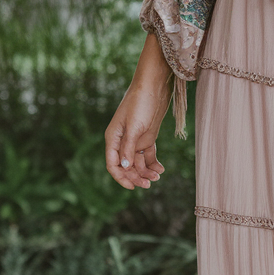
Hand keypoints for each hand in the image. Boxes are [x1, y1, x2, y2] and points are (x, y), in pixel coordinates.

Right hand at [105, 33, 171, 190]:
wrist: (154, 87)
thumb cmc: (140, 103)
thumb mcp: (134, 127)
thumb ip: (128, 148)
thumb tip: (123, 167)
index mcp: (113, 138)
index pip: (113, 164)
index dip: (121, 178)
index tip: (132, 187)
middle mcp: (122, 141)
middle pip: (126, 166)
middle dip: (136, 177)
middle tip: (149, 185)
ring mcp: (135, 140)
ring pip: (138, 163)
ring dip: (146, 171)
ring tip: (158, 176)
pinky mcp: (147, 137)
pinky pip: (148, 156)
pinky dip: (153, 164)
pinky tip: (161, 169)